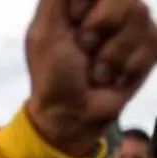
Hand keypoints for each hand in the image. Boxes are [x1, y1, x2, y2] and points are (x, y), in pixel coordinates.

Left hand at [26, 0, 156, 156]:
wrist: (74, 115)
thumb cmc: (53, 77)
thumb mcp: (43, 34)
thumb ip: (56, 0)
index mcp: (80, 5)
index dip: (92, 2)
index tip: (75, 20)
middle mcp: (107, 10)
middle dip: (102, 27)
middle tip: (84, 49)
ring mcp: (131, 28)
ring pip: (141, 16)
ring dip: (113, 52)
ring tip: (97, 70)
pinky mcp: (148, 48)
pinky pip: (153, 41)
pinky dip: (130, 65)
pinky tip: (114, 77)